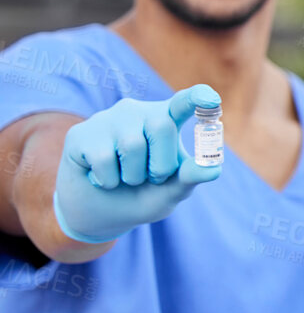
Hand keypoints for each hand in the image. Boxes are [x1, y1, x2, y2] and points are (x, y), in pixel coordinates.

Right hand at [53, 85, 222, 243]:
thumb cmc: (140, 196)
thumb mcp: (169, 191)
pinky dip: (108, 180)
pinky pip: (104, 158)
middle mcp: (137, 112)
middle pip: (161, 126)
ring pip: (132, 145)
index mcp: (165, 121)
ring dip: (132, 176)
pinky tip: (101, 178)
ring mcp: (107, 120)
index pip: (184, 102)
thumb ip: (190, 177)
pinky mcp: (81, 134)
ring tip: (124, 178)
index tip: (211, 99)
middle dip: (161, 164)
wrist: (95, 214)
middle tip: (150, 178)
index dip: (198, 98)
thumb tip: (213, 169)